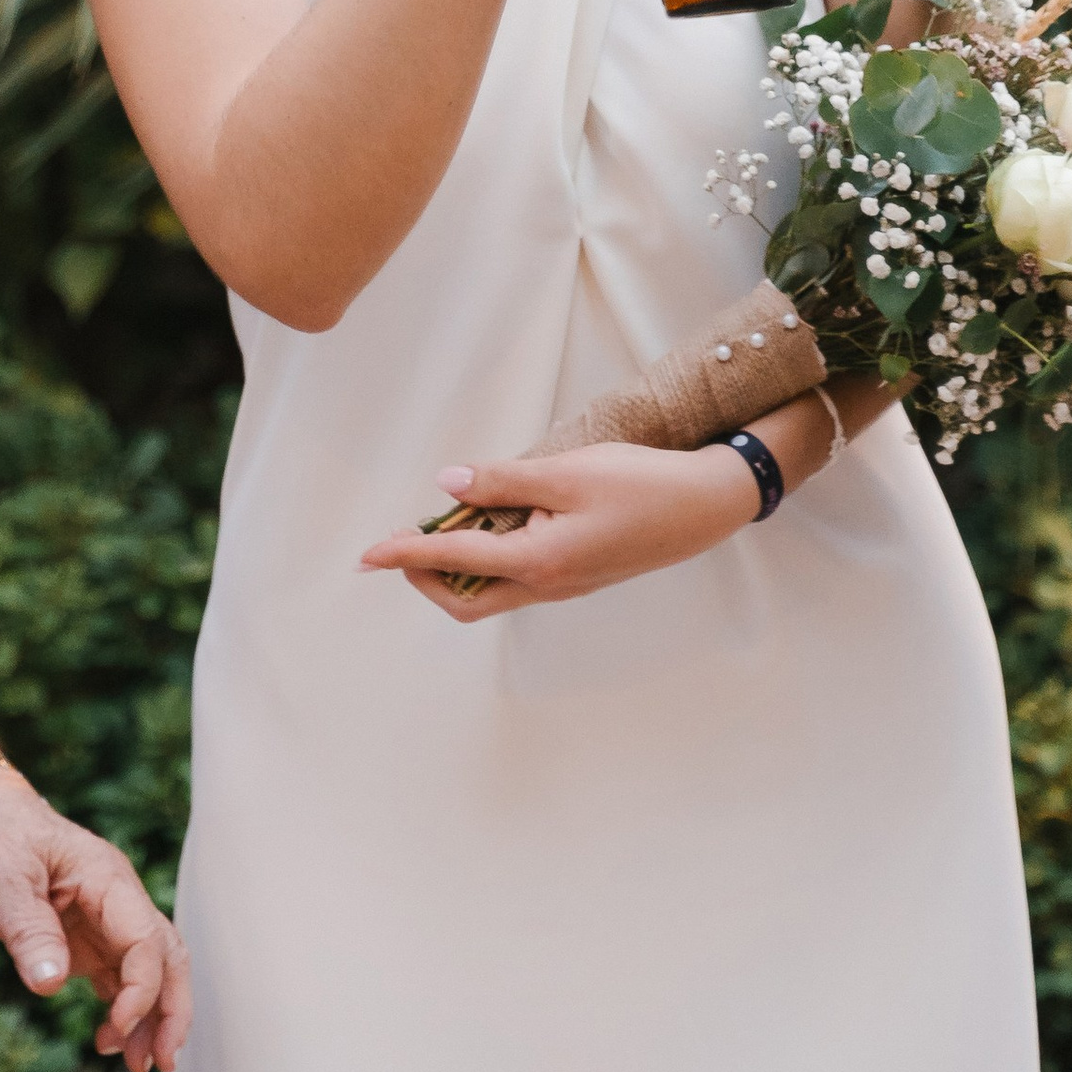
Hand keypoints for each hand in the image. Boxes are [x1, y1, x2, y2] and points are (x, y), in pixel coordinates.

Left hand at [0, 768, 190, 1071]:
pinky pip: (118, 975)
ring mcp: (102, 919)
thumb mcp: (2, 880)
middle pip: (166, 957)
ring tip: (136, 1065)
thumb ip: (28, 931)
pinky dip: (122, 1009)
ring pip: (146, 972)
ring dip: (148, 1017)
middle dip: (170, 1010)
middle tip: (160, 1063)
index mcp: (108, 879)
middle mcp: (115, 900)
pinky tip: (111, 1040)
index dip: (142, 991)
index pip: (147, 941)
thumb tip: (49, 985)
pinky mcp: (83, 936)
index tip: (116, 1030)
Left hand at [360, 438, 759, 619]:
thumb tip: (447, 487)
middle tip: (403, 542)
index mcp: (539, 562)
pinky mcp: (576, 575)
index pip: (451, 561)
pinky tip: (494, 523)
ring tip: (450, 522)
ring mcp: (563, 586)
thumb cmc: (641, 484)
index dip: (404, 554)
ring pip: (490, 591)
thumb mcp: (565, 471)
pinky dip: (490, 558)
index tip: (366, 555)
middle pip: (464, 600)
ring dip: (459, 565)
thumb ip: (501, 482)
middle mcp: (546, 585)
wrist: (705, 506)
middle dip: (424, 575)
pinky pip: (517, 578)